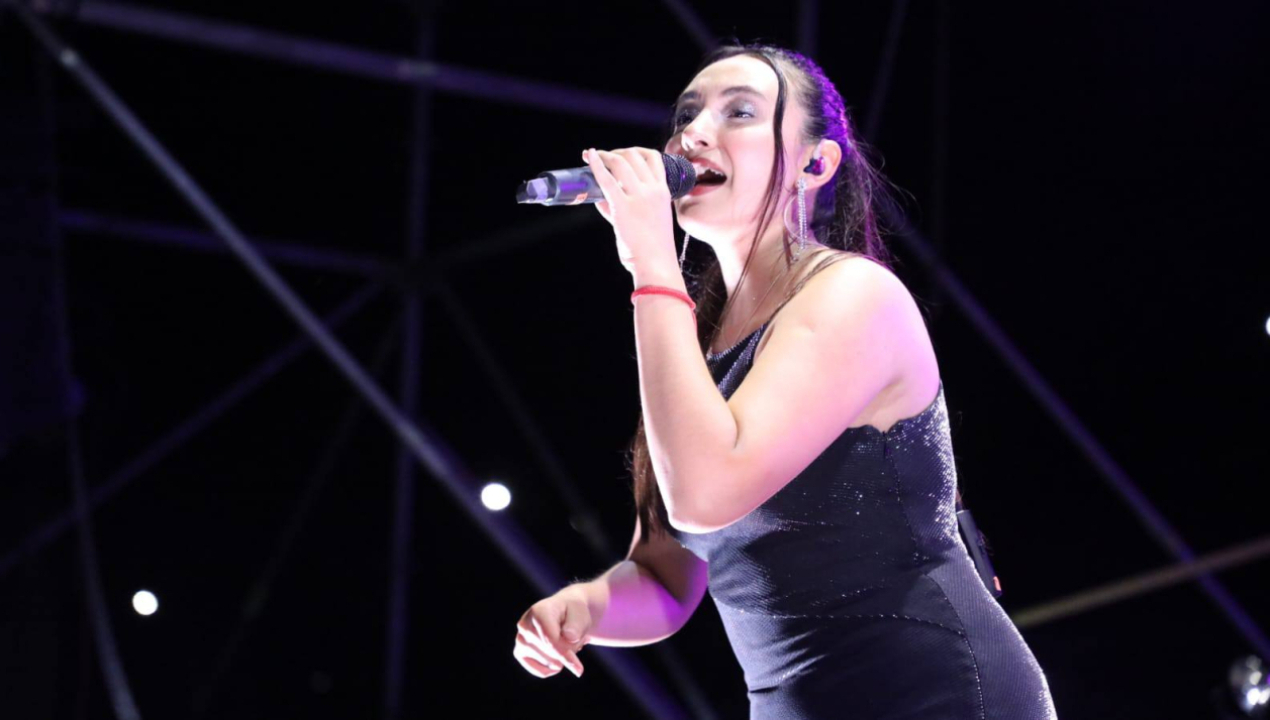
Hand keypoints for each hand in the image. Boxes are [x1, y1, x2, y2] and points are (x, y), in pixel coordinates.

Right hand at [513, 585, 590, 678]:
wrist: (566, 616)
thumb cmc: (573, 614)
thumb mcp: (581, 614)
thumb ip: (577, 625)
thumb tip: (569, 637)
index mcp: (538, 612)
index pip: (550, 640)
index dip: (565, 654)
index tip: (578, 668)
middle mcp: (525, 625)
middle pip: (551, 654)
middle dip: (568, 652)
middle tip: (573, 639)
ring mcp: (520, 640)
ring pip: (548, 664)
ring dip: (562, 658)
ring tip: (564, 642)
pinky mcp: (520, 653)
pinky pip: (542, 672)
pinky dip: (554, 668)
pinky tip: (556, 654)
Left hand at [583, 147, 679, 276]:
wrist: (656, 264)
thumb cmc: (653, 248)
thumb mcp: (649, 219)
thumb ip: (625, 206)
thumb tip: (600, 198)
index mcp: (664, 191)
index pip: (653, 158)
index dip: (635, 150)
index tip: (623, 153)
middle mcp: (653, 190)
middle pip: (634, 156)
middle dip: (617, 152)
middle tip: (605, 156)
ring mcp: (639, 197)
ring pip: (620, 162)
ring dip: (605, 155)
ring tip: (594, 157)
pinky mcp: (623, 206)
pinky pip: (606, 179)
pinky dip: (596, 165)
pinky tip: (589, 158)